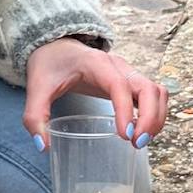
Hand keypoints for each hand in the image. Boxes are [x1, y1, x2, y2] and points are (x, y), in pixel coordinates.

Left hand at [25, 39, 167, 147]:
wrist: (57, 46)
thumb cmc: (50, 65)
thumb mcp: (36, 88)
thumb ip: (35, 117)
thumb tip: (44, 146)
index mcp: (96, 64)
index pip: (119, 85)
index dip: (126, 110)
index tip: (124, 135)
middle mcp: (119, 66)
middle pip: (149, 88)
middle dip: (149, 118)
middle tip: (136, 144)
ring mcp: (129, 73)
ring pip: (157, 92)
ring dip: (157, 117)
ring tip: (141, 141)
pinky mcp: (131, 82)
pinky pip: (154, 95)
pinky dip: (156, 113)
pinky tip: (143, 132)